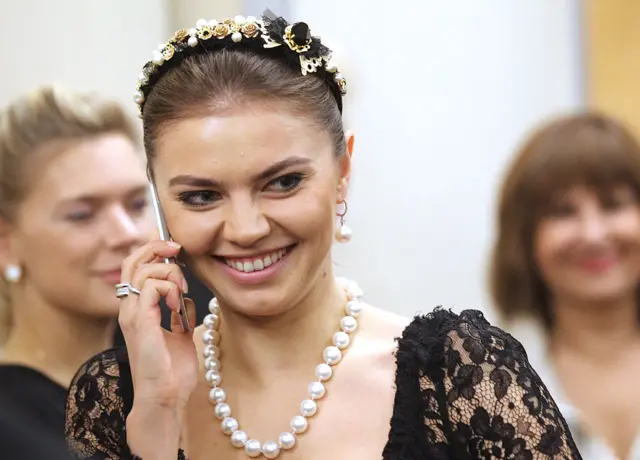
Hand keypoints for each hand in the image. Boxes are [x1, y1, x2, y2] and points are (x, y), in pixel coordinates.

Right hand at [118, 239, 198, 410]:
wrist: (165, 398)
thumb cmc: (171, 372)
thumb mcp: (180, 335)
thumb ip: (180, 315)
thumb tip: (188, 300)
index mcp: (137, 310)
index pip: (135, 267)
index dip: (152, 250)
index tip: (176, 248)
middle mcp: (129, 309)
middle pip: (132, 261)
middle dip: (156, 247)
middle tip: (178, 249)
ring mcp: (132, 315)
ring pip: (142, 269)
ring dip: (168, 271)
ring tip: (181, 289)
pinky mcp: (141, 322)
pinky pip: (152, 286)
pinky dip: (170, 287)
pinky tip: (177, 304)